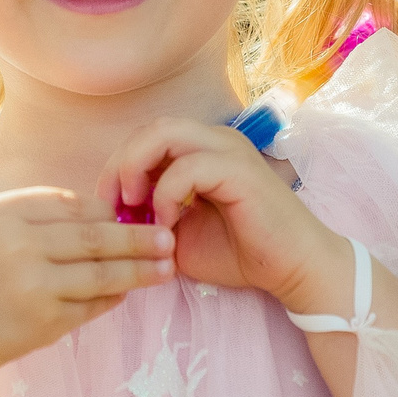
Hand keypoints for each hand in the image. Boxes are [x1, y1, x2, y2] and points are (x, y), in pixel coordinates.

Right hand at [0, 188, 175, 396]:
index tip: (130, 214)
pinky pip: (89, 307)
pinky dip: (111, 300)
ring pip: (100, 274)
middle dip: (136, 237)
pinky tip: (127, 293)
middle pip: (93, 236)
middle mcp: (18, 244)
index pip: (70, 203)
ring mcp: (33, 285)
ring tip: (166, 268)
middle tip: (168, 238)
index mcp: (2, 213)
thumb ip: (32, 216)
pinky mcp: (43, 321)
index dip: (105, 210)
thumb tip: (99, 215)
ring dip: (138, 271)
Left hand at [96, 119, 354, 315]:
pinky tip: (166, 222)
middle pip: (151, 127)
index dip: (118, 165)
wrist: (291, 269)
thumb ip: (149, 216)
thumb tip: (112, 212)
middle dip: (121, 163)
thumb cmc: (239, 252)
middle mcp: (215, 140)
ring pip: (165, 133)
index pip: (147, 137)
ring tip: (134, 207)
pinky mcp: (239, 170)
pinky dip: (166, 193)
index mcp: (202, 149)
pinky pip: (187, 166)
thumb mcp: (179, 234)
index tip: (106, 205)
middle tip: (112, 203)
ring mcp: (229, 151)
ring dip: (137, 169)